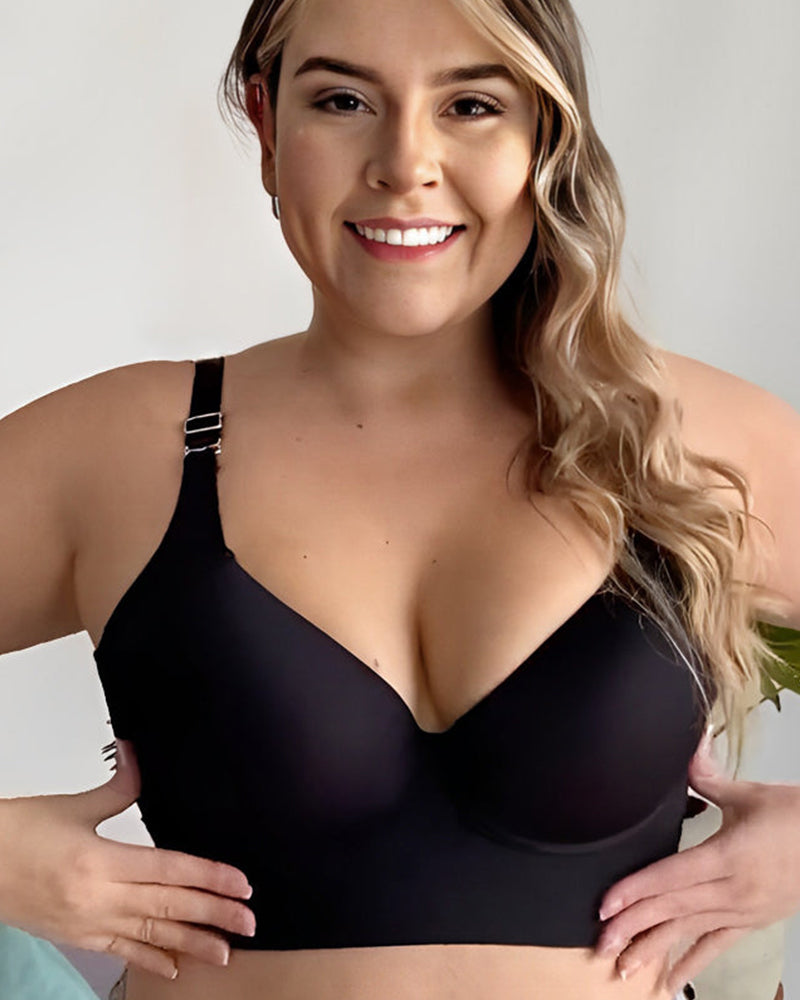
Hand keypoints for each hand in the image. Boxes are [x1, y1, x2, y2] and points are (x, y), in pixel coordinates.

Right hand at [0, 739, 255, 979]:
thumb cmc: (16, 834)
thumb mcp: (74, 805)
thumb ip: (119, 785)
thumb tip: (138, 754)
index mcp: (101, 861)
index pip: (170, 870)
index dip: (210, 877)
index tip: (241, 885)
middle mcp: (98, 897)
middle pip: (168, 906)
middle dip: (213, 914)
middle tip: (248, 921)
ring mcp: (88, 922)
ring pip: (151, 935)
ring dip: (191, 943)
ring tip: (225, 951)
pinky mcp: (76, 936)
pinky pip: (121, 950)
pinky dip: (150, 958)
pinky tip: (175, 966)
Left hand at [595, 729, 799, 995]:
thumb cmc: (795, 817)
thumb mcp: (749, 794)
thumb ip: (707, 775)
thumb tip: (688, 744)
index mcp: (728, 856)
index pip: (671, 877)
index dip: (636, 891)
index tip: (606, 905)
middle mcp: (733, 890)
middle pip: (674, 910)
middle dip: (634, 927)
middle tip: (601, 943)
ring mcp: (743, 910)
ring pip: (689, 932)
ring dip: (654, 949)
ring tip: (622, 967)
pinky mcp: (752, 921)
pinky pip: (716, 945)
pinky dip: (691, 963)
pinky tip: (669, 981)